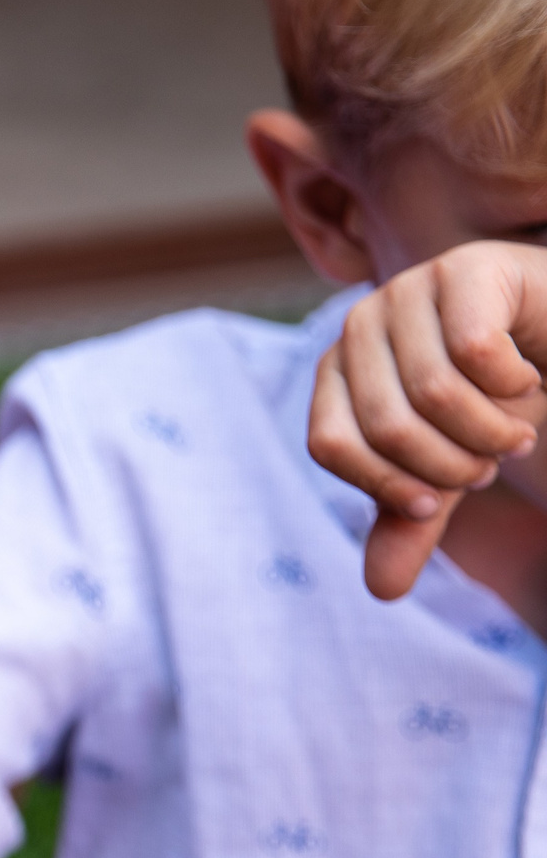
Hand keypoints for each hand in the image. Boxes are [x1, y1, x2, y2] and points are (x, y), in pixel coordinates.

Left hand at [309, 241, 546, 598]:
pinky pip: (477, 349)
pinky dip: (514, 382)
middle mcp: (358, 324)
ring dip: (491, 430)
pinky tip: (527, 376)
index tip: (441, 499)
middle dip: (452, 463)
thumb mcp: (447, 464)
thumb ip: (411, 518)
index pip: (330, 445)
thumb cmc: (492, 399)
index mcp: (336, 371)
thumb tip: (382, 589)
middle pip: (387, 425)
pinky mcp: (465, 268)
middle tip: (490, 461)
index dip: (389, 485)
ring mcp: (407, 289)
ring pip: (436, 392)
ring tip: (514, 430)